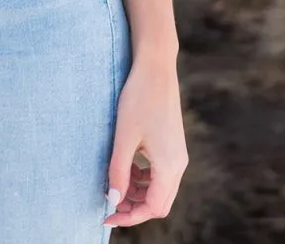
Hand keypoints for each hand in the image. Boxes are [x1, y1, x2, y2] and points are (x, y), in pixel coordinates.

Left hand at [102, 54, 187, 228]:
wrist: (156, 67)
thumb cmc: (139, 98)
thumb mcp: (124, 136)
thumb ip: (119, 170)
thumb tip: (113, 200)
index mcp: (169, 166)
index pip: (153, 208)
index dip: (129, 216)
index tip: (106, 215)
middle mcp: (178, 164)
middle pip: (159, 203)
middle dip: (134, 208)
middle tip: (109, 202)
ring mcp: (177, 154)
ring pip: (160, 189)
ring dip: (138, 192)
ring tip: (115, 182)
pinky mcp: (172, 144)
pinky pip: (160, 173)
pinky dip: (144, 177)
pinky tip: (127, 165)